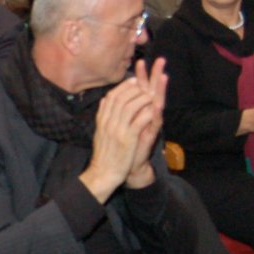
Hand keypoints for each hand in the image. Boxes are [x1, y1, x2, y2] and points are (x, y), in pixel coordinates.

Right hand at [79, 79, 156, 202]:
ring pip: (131, 106)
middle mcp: (108, 122)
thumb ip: (103, 115)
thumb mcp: (99, 132)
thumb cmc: (104, 154)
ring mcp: (117, 130)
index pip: (112, 96)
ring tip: (151, 95)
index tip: (134, 80)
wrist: (103, 173)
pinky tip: (154, 110)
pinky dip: (147, 113)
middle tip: (145, 84)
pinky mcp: (127, 139)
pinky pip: (139, 121)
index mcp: (102, 120)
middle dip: (134, 88)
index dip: (124, 86)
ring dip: (142, 98)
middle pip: (121, 97)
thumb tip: (105, 100)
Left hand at [124, 57, 168, 188]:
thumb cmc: (123, 142)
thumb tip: (114, 94)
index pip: (140, 88)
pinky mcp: (151, 135)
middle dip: (156, 75)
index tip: (139, 61)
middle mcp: (146, 113)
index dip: (140, 75)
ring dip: (160, 90)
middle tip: (161, 60)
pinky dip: (156, 113)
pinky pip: (155, 122)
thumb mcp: (119, 121)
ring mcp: (150, 123)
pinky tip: (158, 103)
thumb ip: (119, 108)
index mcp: (137, 108)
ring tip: (164, 76)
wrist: (126, 163)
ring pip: (157, 103)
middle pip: (152, 90)